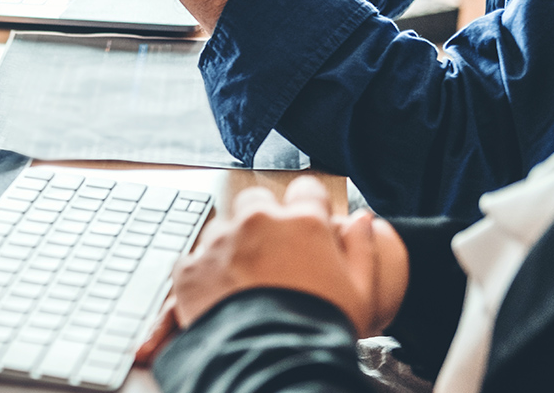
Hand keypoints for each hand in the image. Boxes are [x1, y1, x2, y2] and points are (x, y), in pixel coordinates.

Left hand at [136, 177, 408, 365]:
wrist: (273, 363)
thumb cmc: (322, 330)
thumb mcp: (361, 293)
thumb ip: (361, 248)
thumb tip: (362, 219)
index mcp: (303, 222)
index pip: (306, 190)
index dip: (308, 206)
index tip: (307, 224)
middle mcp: (258, 222)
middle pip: (256, 202)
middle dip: (263, 221)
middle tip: (271, 257)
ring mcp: (220, 242)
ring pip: (223, 229)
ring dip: (232, 247)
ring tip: (244, 285)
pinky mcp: (190, 267)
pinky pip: (195, 261)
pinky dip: (205, 275)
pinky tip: (221, 300)